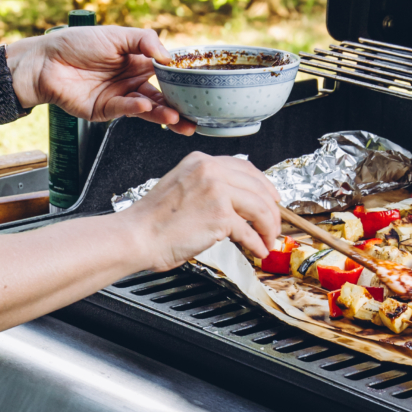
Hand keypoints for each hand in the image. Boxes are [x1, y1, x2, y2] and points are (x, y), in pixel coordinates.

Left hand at [5, 26, 191, 132]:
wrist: (45, 61)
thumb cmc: (77, 43)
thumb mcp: (117, 34)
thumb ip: (145, 41)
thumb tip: (169, 57)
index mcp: (138, 62)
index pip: (166, 74)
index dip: (182, 81)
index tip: (200, 87)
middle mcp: (131, 81)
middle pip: (162, 96)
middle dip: (180, 107)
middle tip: (196, 116)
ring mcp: (119, 97)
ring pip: (147, 108)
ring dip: (163, 114)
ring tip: (177, 119)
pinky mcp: (104, 111)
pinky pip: (124, 110)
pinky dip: (135, 108)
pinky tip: (145, 105)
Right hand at [119, 153, 281, 272]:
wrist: (137, 235)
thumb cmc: (153, 221)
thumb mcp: (182, 187)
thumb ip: (208, 186)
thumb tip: (237, 203)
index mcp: (201, 161)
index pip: (245, 168)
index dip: (264, 186)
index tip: (272, 199)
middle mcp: (211, 170)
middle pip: (258, 188)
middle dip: (272, 210)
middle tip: (274, 225)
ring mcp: (217, 191)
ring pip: (260, 208)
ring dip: (269, 227)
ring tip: (268, 240)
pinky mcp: (220, 215)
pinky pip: (249, 231)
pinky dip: (257, 244)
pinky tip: (257, 250)